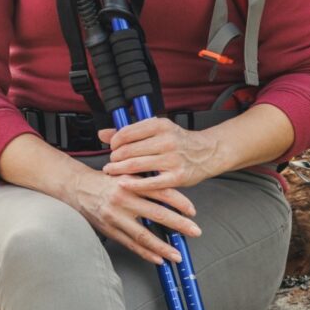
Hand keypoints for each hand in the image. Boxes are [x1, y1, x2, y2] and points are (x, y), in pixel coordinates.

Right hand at [66, 164, 200, 265]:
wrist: (77, 188)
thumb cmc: (104, 181)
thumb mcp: (126, 174)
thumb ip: (145, 182)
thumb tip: (171, 194)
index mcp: (131, 183)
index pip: (161, 192)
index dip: (179, 202)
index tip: (192, 211)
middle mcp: (124, 199)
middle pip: (157, 214)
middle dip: (179, 224)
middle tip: (195, 231)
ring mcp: (115, 217)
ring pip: (143, 234)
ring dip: (163, 247)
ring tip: (177, 254)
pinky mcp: (109, 229)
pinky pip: (130, 244)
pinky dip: (145, 253)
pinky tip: (158, 259)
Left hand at [100, 116, 225, 193]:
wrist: (207, 153)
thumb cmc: (179, 141)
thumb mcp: (157, 130)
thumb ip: (130, 132)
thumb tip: (102, 134)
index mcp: (160, 125)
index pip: (127, 133)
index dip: (114, 142)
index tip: (112, 147)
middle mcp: (166, 140)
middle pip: (128, 150)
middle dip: (115, 157)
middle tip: (111, 162)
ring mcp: (172, 159)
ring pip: (135, 165)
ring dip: (118, 169)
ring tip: (112, 171)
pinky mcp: (176, 177)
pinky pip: (149, 182)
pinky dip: (133, 184)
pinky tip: (122, 183)